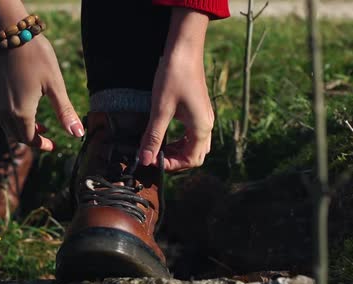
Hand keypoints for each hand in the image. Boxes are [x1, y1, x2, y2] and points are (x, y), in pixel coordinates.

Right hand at [0, 1, 82, 150]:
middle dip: (31, 136)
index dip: (41, 144)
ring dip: (19, 125)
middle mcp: (1, 111)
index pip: (29, 139)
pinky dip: (7, 114)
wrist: (8, 31)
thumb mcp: (55, 84)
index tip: (53, 145)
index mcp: (21, 112)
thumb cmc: (36, 56)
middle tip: (46, 130)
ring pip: (4, 124)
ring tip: (34, 116)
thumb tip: (78, 134)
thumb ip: (64, 112)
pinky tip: (18, 101)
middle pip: (16, 135)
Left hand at [139, 8, 212, 170]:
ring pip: (194, 146)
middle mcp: (207, 125)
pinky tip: (164, 135)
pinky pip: (193, 134)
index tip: (152, 160)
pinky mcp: (199, 110)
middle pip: (195, 156)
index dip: (171, 165)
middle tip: (154, 155)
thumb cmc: (174, 76)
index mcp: (201, 128)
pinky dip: (180, 140)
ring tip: (157, 146)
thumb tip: (145, 160)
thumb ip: (153, 137)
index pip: (191, 160)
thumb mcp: (160, 110)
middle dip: (175, 160)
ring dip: (177, 151)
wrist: (184, 49)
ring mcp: (204, 117)